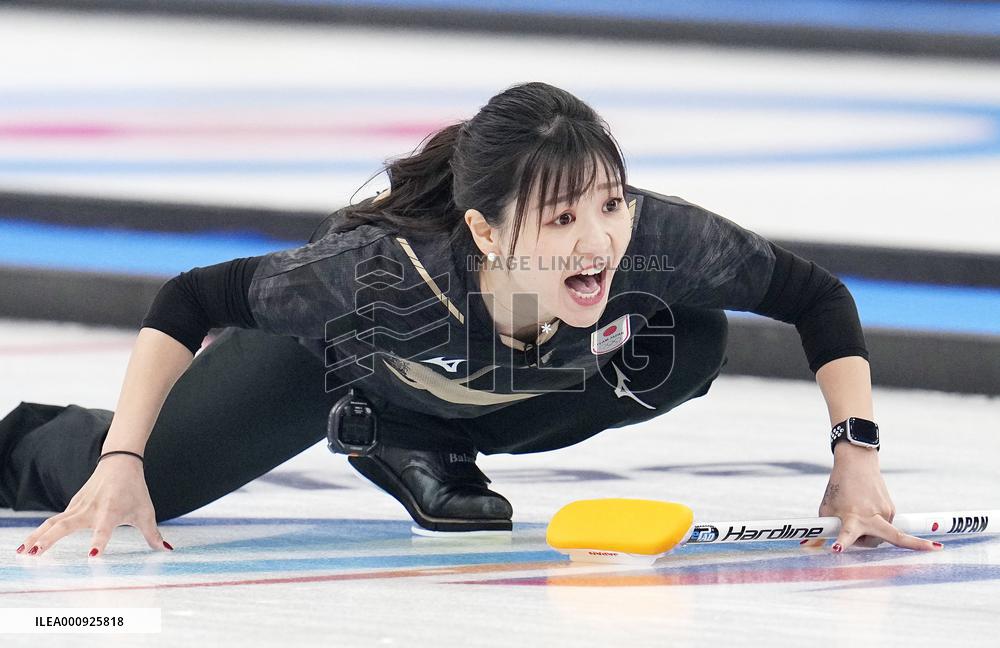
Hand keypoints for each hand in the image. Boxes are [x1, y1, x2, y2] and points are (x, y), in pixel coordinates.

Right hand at [16, 455, 171, 556]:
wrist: (120, 462)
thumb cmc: (135, 489)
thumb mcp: (146, 512)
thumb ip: (153, 533)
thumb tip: (165, 550)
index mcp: (110, 512)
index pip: (104, 530)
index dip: (99, 542)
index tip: (92, 555)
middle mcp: (90, 510)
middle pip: (65, 526)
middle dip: (49, 540)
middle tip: (36, 553)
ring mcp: (78, 507)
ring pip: (53, 523)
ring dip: (36, 536)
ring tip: (22, 552)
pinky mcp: (72, 505)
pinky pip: (54, 520)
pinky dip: (40, 531)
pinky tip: (29, 544)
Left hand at [812, 443, 941, 552]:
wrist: (856, 464)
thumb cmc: (838, 489)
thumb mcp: (827, 509)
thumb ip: (827, 529)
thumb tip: (822, 547)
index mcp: (852, 516)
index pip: (847, 534)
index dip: (842, 542)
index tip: (837, 548)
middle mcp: (871, 516)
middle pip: (895, 536)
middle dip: (915, 544)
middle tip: (937, 549)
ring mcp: (885, 512)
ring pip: (881, 536)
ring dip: (870, 535)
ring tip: (857, 517)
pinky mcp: (891, 508)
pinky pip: (883, 525)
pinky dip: (874, 525)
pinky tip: (866, 510)